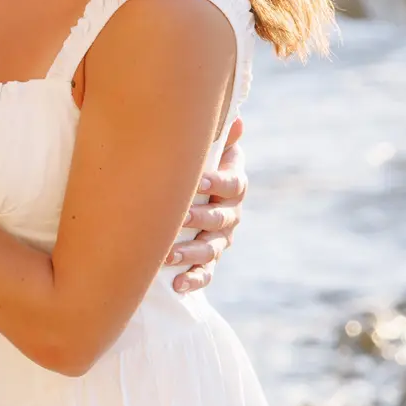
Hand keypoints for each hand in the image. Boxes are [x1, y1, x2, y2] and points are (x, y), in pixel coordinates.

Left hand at [170, 117, 247, 294]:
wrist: (196, 194)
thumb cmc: (197, 164)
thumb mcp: (209, 148)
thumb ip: (220, 137)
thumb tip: (237, 120)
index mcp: (233, 186)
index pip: (233, 185)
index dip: (218, 183)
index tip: (200, 181)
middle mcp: (230, 215)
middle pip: (220, 219)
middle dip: (199, 219)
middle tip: (178, 218)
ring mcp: (220, 240)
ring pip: (210, 249)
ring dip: (191, 253)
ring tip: (168, 255)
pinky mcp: (208, 261)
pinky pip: (206, 274)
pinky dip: (194, 280)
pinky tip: (178, 285)